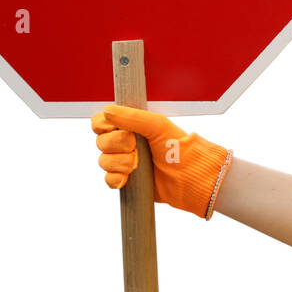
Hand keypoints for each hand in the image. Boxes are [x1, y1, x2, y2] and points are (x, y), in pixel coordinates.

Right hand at [91, 105, 230, 219]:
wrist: (189, 176)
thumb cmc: (179, 148)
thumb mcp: (157, 125)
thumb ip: (132, 116)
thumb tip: (108, 111)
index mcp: (132, 125)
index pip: (102, 121)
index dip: (103, 125)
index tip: (113, 128)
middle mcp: (125, 142)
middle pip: (101, 141)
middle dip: (117, 144)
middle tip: (136, 146)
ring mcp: (125, 162)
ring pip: (104, 161)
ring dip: (120, 163)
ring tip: (138, 164)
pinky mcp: (127, 180)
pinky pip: (108, 179)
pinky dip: (116, 179)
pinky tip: (128, 178)